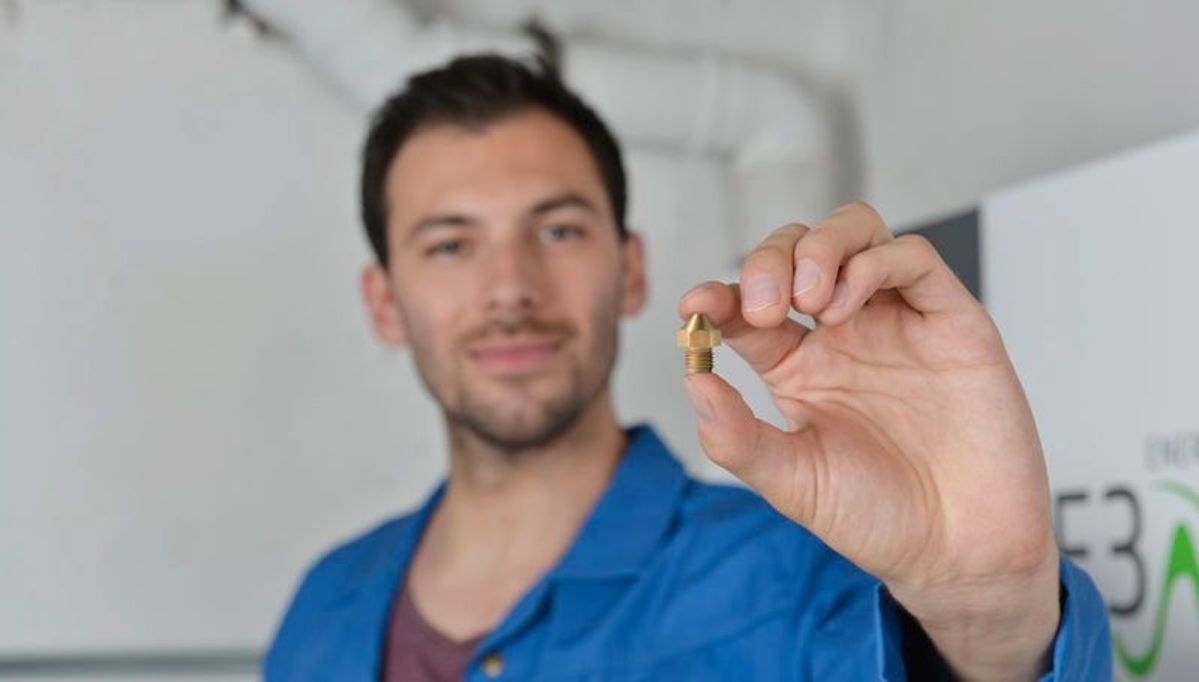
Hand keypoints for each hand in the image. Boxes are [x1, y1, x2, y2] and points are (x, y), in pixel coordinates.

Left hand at [679, 202, 1059, 679]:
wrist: (961, 551)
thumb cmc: (879, 517)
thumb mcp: (790, 482)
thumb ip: (736, 436)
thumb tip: (691, 378)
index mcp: (797, 366)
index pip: (747, 307)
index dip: (718, 295)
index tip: (696, 306)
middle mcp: (844, 333)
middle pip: (796, 252)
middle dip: (769, 261)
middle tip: (764, 307)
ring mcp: (896, 320)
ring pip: (855, 232)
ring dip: (820, 246)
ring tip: (807, 297)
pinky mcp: (950, 320)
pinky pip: (913, 258)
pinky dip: (874, 262)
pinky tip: (849, 305)